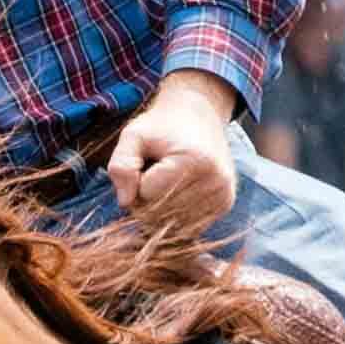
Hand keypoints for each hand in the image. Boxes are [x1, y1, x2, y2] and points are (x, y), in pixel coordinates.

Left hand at [104, 78, 239, 231]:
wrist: (198, 117)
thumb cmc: (161, 128)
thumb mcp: (133, 136)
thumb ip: (121, 165)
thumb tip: (125, 202)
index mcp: (194, 161)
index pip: (145, 195)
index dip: (135, 182)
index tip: (144, 164)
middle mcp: (215, 181)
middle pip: (157, 213)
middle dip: (144, 199)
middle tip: (153, 173)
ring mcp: (223, 195)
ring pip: (169, 224)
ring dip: (158, 209)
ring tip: (167, 180)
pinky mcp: (224, 205)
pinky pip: (185, 226)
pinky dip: (173, 214)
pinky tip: (178, 191)